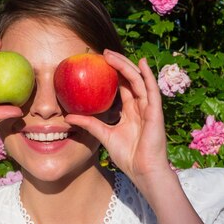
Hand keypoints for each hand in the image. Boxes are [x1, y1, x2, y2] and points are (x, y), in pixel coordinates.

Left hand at [64, 50, 170, 185]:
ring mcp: (149, 108)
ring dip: (126, 65)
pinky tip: (140, 63)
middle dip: (118, 64)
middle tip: (102, 53)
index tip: (99, 62)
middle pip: (130, 79)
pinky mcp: (155, 112)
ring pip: (138, 80)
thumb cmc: (128, 156)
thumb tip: (68, 117)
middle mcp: (141, 106)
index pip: (122, 87)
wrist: (143, 171)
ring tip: (112, 54)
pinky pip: (151, 90)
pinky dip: (147, 76)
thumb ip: (89, 124)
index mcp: (131, 111)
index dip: (112, 73)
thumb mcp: (104, 135)